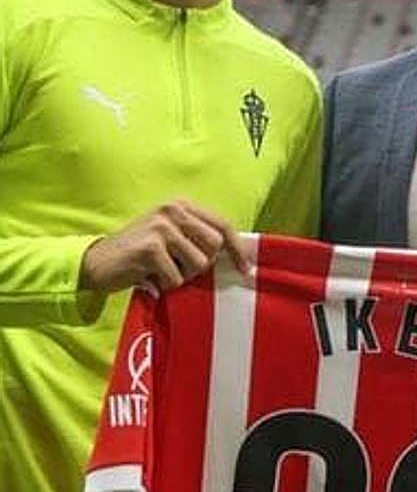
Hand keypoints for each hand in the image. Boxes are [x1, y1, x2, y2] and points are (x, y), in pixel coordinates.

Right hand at [78, 200, 251, 294]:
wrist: (96, 263)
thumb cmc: (138, 255)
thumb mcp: (169, 238)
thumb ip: (197, 239)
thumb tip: (237, 257)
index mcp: (180, 206)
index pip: (222, 225)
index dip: (237, 248)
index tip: (245, 268)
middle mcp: (172, 211)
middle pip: (214, 246)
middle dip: (202, 265)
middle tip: (180, 270)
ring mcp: (161, 228)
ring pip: (197, 264)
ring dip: (181, 277)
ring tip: (160, 271)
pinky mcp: (150, 248)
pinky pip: (176, 278)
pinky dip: (164, 285)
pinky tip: (148, 277)